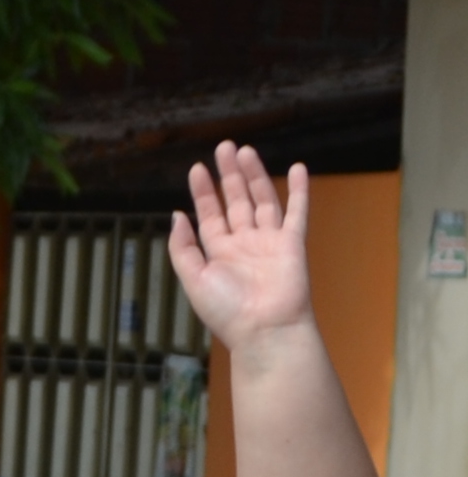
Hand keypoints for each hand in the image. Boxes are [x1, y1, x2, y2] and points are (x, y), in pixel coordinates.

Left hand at [169, 142, 316, 349]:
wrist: (265, 329)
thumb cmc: (227, 310)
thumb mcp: (193, 277)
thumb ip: (182, 247)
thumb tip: (176, 216)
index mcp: (218, 252)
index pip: (210, 214)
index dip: (203, 191)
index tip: (197, 168)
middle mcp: (244, 243)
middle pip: (236, 201)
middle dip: (229, 175)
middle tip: (224, 147)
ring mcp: (269, 242)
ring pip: (262, 200)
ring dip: (255, 175)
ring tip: (246, 150)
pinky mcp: (292, 244)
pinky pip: (297, 212)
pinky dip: (299, 191)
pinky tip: (298, 169)